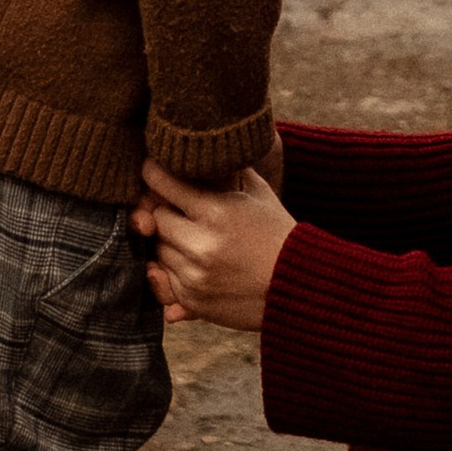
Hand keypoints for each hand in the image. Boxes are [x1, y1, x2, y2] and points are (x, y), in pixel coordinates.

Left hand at [134, 158, 294, 332]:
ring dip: (171, 243)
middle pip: (156, 219)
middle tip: (182, 211)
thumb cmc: (278, 234)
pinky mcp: (193, 301)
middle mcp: (200, 244)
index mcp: (216, 211)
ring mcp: (194, 276)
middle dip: (167, 213)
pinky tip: (197, 263)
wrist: (299, 286)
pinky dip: (175, 271)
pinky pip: (164, 281)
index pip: (162, 184)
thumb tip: (204, 149)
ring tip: (196, 239)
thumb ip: (228, 170)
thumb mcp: (258, 194)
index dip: (154, 174)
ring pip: (158, 251)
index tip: (152, 171)